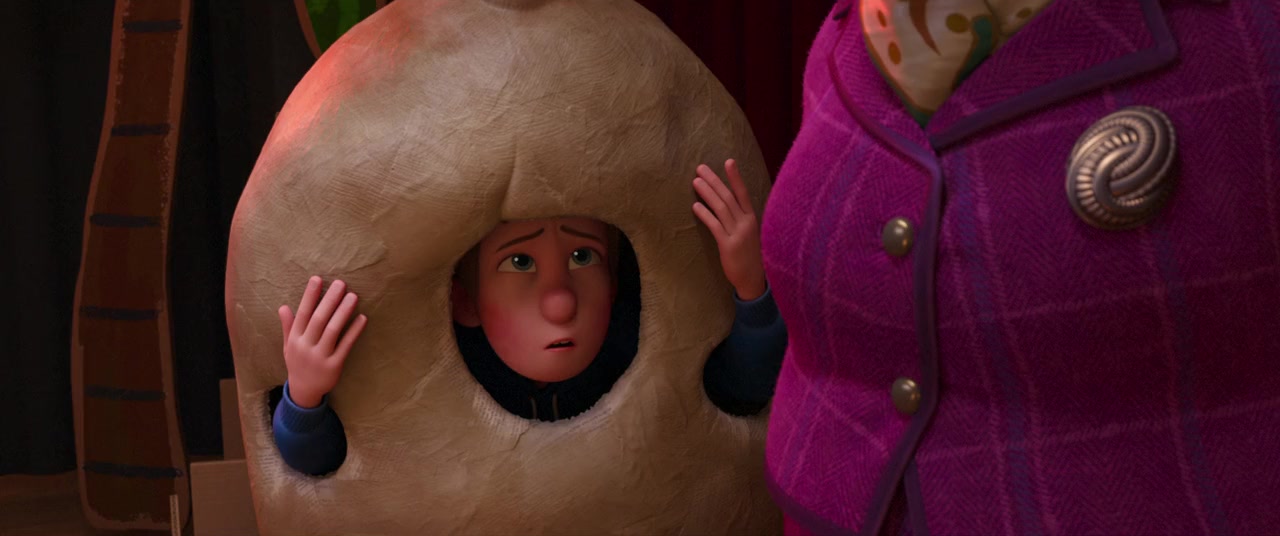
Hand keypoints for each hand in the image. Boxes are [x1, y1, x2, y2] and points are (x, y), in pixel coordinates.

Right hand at [277, 277, 367, 407]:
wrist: (304, 392)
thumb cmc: (297, 364)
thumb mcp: (288, 346)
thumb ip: (288, 326)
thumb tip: (283, 306)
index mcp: (295, 339)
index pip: (302, 313)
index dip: (310, 296)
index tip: (317, 279)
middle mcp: (306, 346)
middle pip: (318, 319)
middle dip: (329, 300)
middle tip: (341, 283)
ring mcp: (320, 356)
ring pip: (332, 330)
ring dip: (343, 312)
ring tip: (353, 296)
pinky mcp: (334, 366)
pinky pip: (345, 345)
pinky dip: (354, 332)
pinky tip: (362, 318)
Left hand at [692, 159, 766, 300]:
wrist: (753, 279)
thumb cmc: (749, 255)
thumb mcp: (748, 233)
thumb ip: (739, 218)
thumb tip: (724, 203)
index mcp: (751, 218)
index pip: (742, 193)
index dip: (735, 177)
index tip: (728, 161)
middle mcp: (746, 223)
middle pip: (728, 196)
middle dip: (714, 180)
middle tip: (700, 168)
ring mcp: (738, 233)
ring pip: (721, 208)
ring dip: (707, 193)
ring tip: (695, 182)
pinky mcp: (728, 245)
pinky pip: (715, 225)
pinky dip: (705, 214)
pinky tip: (695, 206)